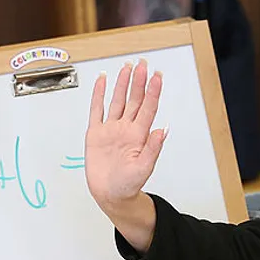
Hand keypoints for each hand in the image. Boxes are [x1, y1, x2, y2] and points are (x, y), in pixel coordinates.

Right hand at [85, 59, 168, 210]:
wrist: (110, 195)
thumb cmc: (128, 185)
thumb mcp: (144, 168)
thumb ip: (153, 149)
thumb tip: (163, 130)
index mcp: (139, 136)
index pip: (148, 108)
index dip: (153, 92)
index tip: (157, 76)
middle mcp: (126, 129)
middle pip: (134, 100)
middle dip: (139, 81)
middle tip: (143, 64)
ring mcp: (111, 130)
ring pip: (117, 101)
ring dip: (122, 84)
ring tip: (127, 67)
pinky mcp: (96, 134)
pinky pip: (97, 110)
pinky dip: (99, 95)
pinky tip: (102, 81)